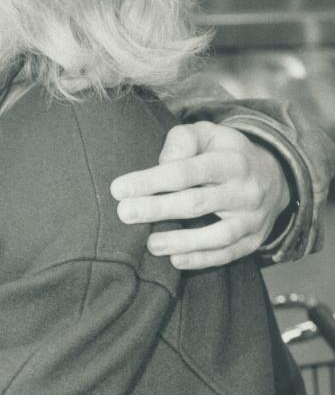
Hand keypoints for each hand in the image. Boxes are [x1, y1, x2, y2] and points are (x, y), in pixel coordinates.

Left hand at [109, 122, 290, 269]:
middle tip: (124, 213)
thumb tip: (163, 161)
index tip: (119, 189)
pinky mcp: (253, 241)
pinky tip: (175, 260)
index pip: (186, 171)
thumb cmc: (225, 153)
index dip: (151, 181)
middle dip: (157, 209)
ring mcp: (252, 219)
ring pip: (217, 236)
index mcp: (231, 161)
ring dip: (181, 241)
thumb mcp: (209, 134)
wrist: (275, 176)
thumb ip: (183, 140)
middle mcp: (245, 191)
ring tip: (150, 244)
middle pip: (197, 203)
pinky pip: (228, 255)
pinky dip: (202, 260)